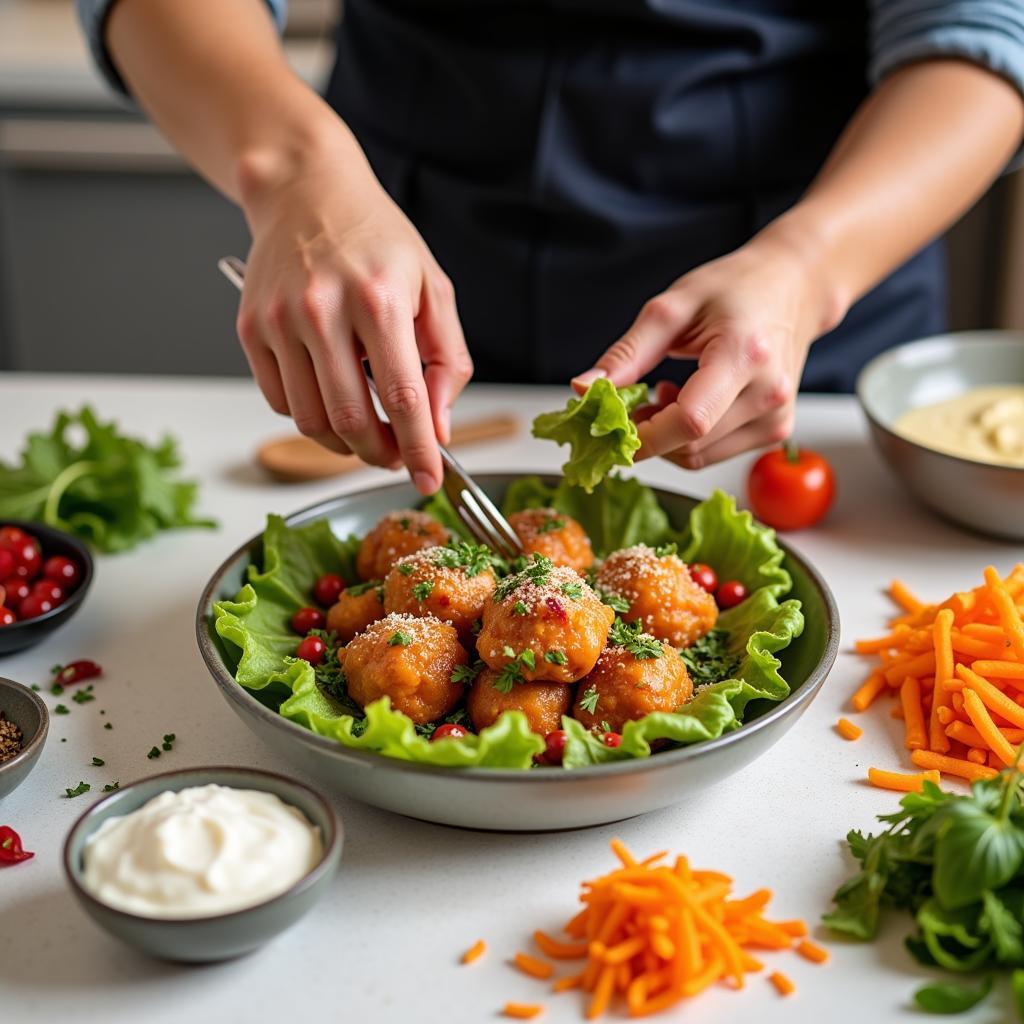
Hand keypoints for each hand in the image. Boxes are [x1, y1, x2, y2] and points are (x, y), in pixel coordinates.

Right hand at [235, 131, 470, 493]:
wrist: (306, 191)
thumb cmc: (377, 240)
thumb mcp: (433, 289)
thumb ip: (447, 362)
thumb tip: (438, 427)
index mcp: (378, 298)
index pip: (403, 398)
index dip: (419, 450)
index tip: (430, 481)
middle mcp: (322, 309)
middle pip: (350, 419)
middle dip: (381, 453)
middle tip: (398, 454)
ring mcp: (278, 320)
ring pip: (311, 420)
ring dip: (345, 444)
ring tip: (368, 431)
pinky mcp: (250, 329)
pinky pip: (280, 401)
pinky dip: (311, 416)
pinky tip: (332, 396)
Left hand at [573, 223, 842, 468]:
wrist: (794, 286)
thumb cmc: (735, 288)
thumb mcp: (672, 308)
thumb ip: (627, 354)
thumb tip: (583, 389)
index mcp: (744, 355)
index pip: (689, 421)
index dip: (643, 435)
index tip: (612, 426)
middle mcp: (768, 393)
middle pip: (689, 445)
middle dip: (648, 434)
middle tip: (634, 401)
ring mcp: (777, 417)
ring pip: (698, 457)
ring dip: (668, 437)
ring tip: (668, 392)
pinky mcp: (776, 430)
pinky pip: (714, 453)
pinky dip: (690, 438)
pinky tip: (692, 401)